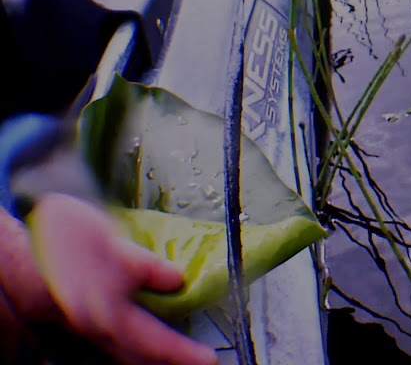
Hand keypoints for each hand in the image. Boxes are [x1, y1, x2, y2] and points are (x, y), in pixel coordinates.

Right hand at [26, 194, 218, 364]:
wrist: (20, 246)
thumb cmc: (64, 242)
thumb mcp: (112, 245)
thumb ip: (146, 266)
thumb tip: (176, 280)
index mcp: (104, 314)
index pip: (152, 341)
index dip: (180, 353)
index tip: (206, 360)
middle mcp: (93, 328)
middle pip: (137, 354)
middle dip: (167, 361)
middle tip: (196, 363)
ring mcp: (82, 326)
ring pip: (121, 351)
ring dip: (147, 357)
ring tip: (173, 358)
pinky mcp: (75, 318)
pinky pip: (107, 342)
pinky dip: (128, 347)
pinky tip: (136, 345)